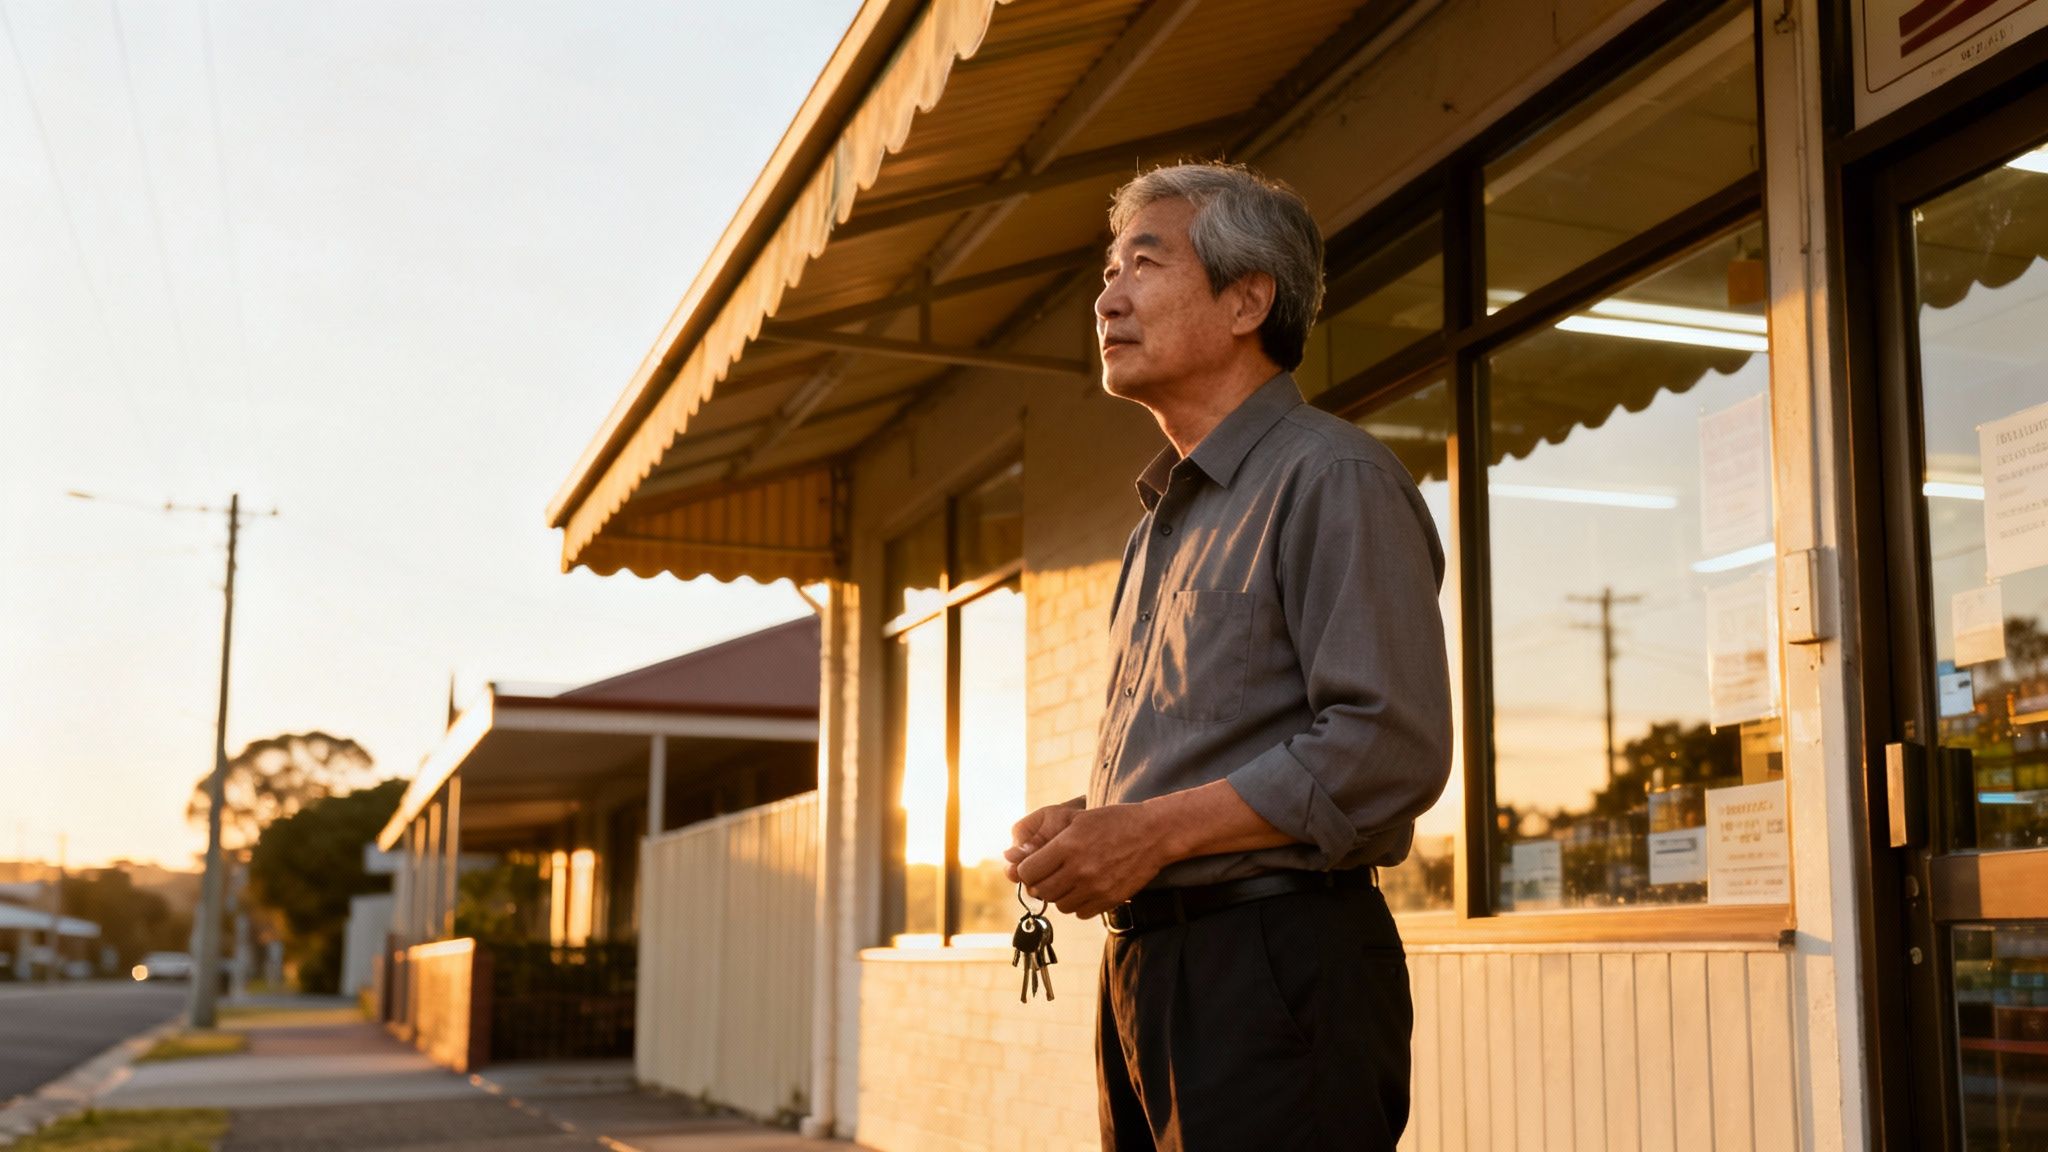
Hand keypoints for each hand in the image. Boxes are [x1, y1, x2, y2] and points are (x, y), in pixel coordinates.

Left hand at [1013, 804, 1168, 919]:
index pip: (1028, 872)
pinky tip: (1085, 888)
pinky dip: (1078, 904)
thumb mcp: (1076, 820)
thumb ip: (1045, 839)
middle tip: (1050, 874)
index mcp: (1067, 846)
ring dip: (1059, 895)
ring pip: (1059, 905)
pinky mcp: (1108, 900)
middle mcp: (1079, 870)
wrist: (1153, 834)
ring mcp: (1095, 888)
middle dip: (1040, 884)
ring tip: (1070, 879)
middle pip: (1041, 891)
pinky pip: (1080, 913)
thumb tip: (1012, 856)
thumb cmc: (1112, 822)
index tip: (1034, 866)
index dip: (1026, 870)